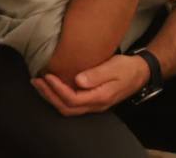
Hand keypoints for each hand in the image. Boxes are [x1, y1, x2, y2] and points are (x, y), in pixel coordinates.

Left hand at [32, 54, 147, 115]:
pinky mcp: (91, 100)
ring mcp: (93, 104)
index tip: (47, 76)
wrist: (139, 72)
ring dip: (51, 97)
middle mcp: (95, 105)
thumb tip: (78, 80)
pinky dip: (58, 96)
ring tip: (39, 83)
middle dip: (49, 95)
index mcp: (100, 97)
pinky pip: (72, 104)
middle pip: (67, 108)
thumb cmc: (126, 68)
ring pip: (68, 108)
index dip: (57, 89)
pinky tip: (51, 86)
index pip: (73, 99)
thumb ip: (96, 75)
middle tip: (36, 81)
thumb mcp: (113, 67)